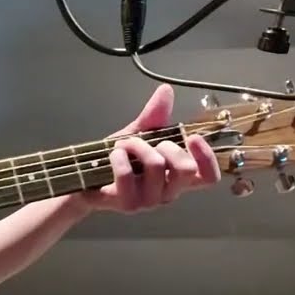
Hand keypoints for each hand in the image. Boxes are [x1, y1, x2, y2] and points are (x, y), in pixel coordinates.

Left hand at [81, 84, 219, 213]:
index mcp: (176, 178)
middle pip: (186, 169)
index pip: (208, 177)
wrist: (86, 177)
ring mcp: (149, 202)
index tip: (193, 137)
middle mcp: (168, 193)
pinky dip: (119, 156)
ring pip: (156, 165)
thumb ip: (155, 116)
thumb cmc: (119, 159)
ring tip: (123, 144)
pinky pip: (127, 174)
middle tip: (148, 142)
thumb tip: (165, 90)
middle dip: (167, 145)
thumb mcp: (139, 135)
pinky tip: (113, 154)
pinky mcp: (127, 204)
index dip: (207, 157)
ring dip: (137, 145)